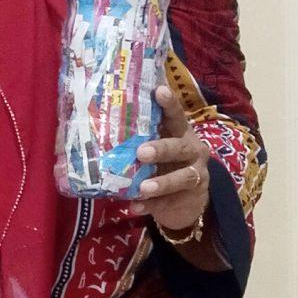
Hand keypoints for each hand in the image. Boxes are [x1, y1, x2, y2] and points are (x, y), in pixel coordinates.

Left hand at [129, 84, 215, 239]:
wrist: (187, 200)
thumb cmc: (166, 164)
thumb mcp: (158, 147)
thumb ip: (141, 138)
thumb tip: (102, 122)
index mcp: (182, 133)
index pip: (176, 116)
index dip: (169, 104)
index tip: (159, 91)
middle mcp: (192, 151)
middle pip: (180, 147)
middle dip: (161, 149)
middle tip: (141, 152)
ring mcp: (195, 175)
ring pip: (182, 177)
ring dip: (161, 182)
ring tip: (142, 188)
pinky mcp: (190, 197)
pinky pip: (170, 202)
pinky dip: (151, 206)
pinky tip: (135, 207)